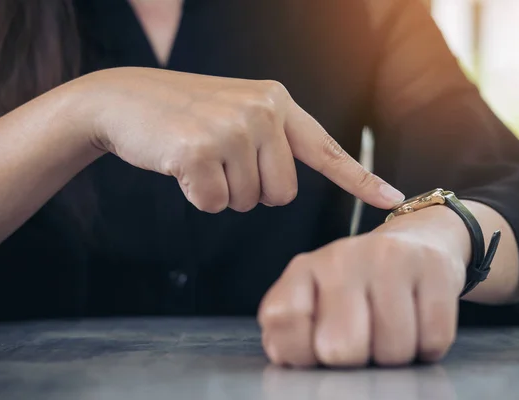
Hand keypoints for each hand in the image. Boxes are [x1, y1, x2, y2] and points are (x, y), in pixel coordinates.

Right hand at [73, 67, 403, 211]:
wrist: (124, 99)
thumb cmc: (185, 116)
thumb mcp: (237, 114)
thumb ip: (270, 141)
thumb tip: (286, 190)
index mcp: (277, 103)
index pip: (326, 149)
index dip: (360, 179)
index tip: (394, 199)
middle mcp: (262, 111)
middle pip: (282, 194)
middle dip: (252, 191)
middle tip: (221, 161)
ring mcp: (232, 129)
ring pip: (247, 202)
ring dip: (222, 192)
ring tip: (199, 157)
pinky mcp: (199, 150)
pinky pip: (213, 203)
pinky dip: (196, 196)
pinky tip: (180, 164)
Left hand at [257, 205, 469, 367]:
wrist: (416, 242)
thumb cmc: (360, 284)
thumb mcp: (314, 300)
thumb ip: (290, 330)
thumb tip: (286, 355)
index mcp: (304, 268)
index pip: (282, 320)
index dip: (300, 352)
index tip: (316, 348)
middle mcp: (341, 256)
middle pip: (341, 349)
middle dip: (356, 359)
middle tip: (363, 340)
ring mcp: (388, 258)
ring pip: (393, 350)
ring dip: (395, 355)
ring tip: (391, 328)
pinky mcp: (432, 265)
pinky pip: (433, 340)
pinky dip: (428, 344)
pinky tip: (418, 320)